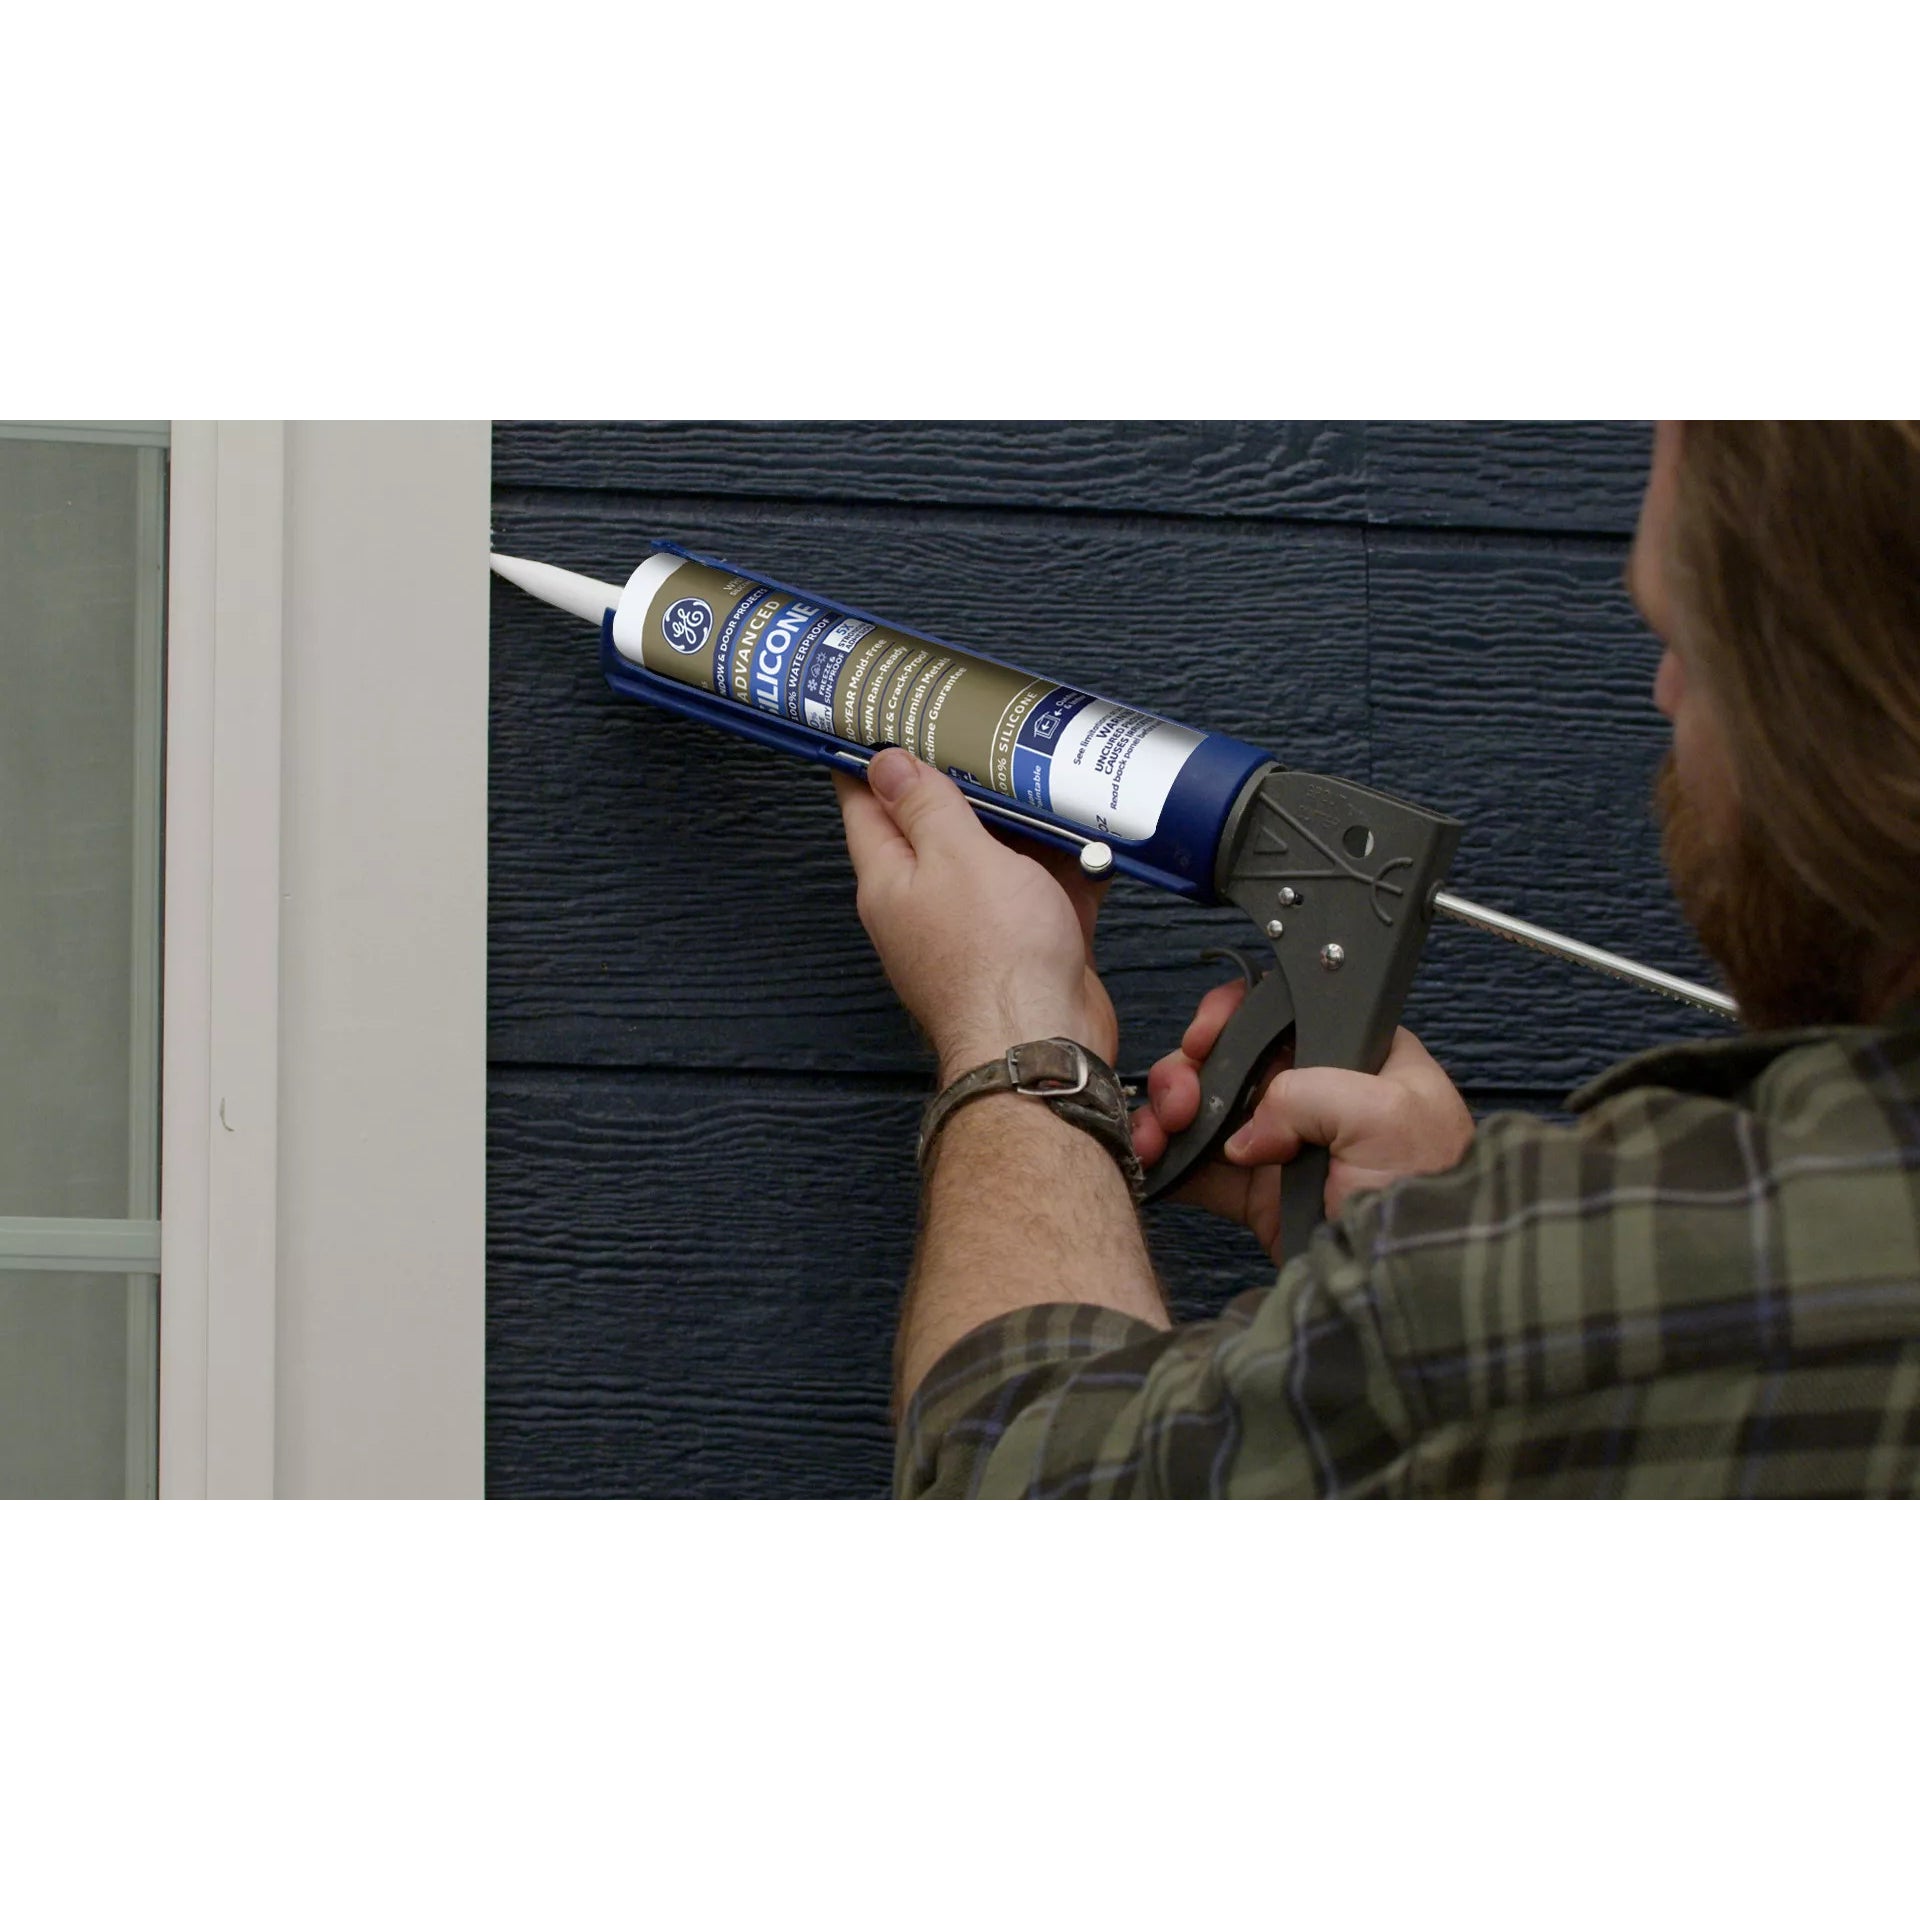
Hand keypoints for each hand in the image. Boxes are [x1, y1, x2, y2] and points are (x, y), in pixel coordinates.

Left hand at [832, 751, 1117, 1078]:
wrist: (1046, 1044)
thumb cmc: (992, 963)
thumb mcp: (955, 856)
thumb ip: (926, 807)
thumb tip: (887, 765)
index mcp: (892, 878)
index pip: (865, 804)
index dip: (868, 759)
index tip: (877, 720)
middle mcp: (928, 903)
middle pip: (938, 826)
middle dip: (965, 781)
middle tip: (985, 733)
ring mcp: (981, 926)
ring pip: (1000, 855)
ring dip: (1027, 822)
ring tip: (1051, 776)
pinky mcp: (1029, 945)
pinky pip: (1047, 891)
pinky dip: (1069, 866)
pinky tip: (1091, 840)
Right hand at [1131, 976, 1475, 1260]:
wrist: (1414, 1281)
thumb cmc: (1426, 1189)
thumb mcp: (1383, 1112)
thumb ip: (1306, 1091)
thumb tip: (1248, 1133)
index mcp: (1359, 1057)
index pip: (1286, 1012)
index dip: (1236, 1016)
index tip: (1207, 1035)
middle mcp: (1319, 1095)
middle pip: (1233, 1059)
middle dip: (1192, 1070)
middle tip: (1181, 1098)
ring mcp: (1286, 1145)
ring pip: (1208, 1110)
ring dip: (1171, 1114)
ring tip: (1157, 1134)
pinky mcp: (1260, 1195)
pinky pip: (1201, 1168)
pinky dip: (1170, 1162)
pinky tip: (1152, 1160)